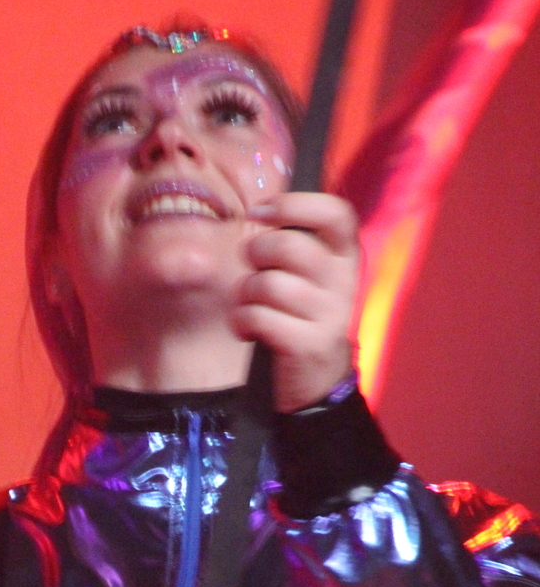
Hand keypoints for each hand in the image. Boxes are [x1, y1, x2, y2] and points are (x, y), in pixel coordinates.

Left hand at [236, 191, 358, 412]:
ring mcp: (330, 315)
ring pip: (267, 284)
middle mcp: (344, 282)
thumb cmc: (302, 316)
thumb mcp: (310, 275)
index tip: (259, 212)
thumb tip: (262, 207)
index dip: (293, 205)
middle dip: (255, 253)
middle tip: (253, 269)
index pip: (335, 213)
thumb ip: (296, 242)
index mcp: (346, 256)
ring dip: (245, 293)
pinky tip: (248, 331)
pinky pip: (257, 317)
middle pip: (287, 246)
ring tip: (251, 306)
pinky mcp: (308, 345)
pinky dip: (241, 322)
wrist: (318, 381)